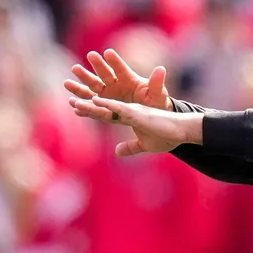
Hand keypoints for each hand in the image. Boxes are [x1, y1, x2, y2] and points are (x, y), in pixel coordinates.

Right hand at [63, 49, 172, 110]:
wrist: (150, 115)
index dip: (115, 61)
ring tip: (67, 82)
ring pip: (92, 89)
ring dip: (80, 86)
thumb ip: (157, 84)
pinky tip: (73, 105)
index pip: (121, 68)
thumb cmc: (155, 101)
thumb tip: (161, 69)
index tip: (108, 52)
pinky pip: (91, 106)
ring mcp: (108, 95)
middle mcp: (115, 84)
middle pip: (103, 75)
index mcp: (129, 79)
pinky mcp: (103, 106)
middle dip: (94, 68)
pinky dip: (83, 106)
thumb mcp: (158, 94)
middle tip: (86, 58)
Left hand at [69, 96, 201, 155]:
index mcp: (130, 118)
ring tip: (75, 101)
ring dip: (92, 104)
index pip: (106, 115)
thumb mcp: (145, 145)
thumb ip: (131, 147)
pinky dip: (109, 105)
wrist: (183, 133)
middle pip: (104, 108)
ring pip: (109, 106)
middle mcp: (130, 112)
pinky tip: (97, 101)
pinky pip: (121, 108)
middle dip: (87, 105)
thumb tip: (117, 152)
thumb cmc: (167, 137)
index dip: (91, 112)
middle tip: (70, 101)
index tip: (76, 109)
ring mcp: (134, 112)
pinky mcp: (140, 114)